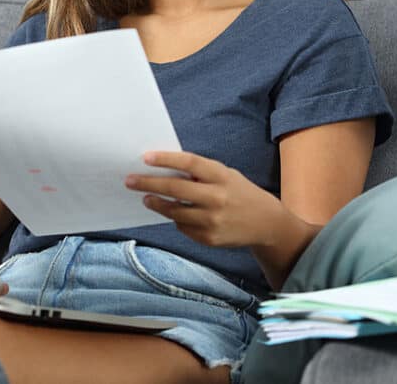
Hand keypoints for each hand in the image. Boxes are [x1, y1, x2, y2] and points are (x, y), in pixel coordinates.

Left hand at [125, 151, 285, 247]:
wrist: (267, 223)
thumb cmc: (240, 192)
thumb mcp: (226, 175)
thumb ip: (200, 174)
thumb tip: (163, 169)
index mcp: (222, 176)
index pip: (189, 163)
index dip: (166, 159)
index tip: (145, 157)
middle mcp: (217, 198)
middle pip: (175, 189)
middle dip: (148, 184)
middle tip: (130, 180)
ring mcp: (213, 220)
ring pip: (174, 211)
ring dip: (156, 203)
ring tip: (146, 198)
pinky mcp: (209, 238)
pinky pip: (183, 226)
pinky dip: (176, 218)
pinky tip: (176, 213)